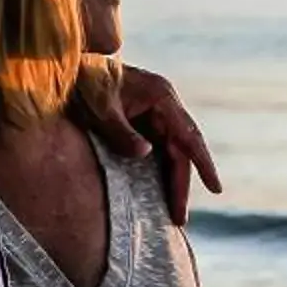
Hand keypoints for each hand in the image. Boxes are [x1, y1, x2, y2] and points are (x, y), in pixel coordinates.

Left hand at [77, 62, 222, 225]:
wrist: (70, 67)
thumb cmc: (85, 83)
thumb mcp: (100, 108)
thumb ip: (121, 131)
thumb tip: (146, 154)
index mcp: (162, 97)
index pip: (189, 136)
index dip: (203, 164)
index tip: (216, 189)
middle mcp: (164, 106)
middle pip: (181, 151)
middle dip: (181, 185)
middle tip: (179, 219)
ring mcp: (154, 114)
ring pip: (170, 154)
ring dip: (171, 182)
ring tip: (171, 215)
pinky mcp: (141, 122)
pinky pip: (157, 151)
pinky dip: (158, 173)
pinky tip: (156, 195)